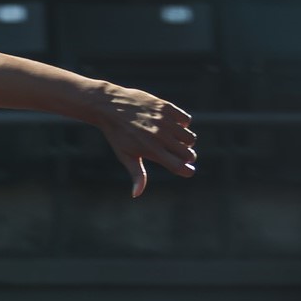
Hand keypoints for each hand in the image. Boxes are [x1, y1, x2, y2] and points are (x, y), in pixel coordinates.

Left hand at [96, 83, 197, 197]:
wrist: (111, 107)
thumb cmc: (118, 135)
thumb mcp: (125, 156)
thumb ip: (137, 174)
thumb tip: (136, 194)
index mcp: (151, 151)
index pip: (179, 166)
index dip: (186, 171)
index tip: (187, 170)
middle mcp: (160, 136)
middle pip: (188, 154)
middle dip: (188, 157)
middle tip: (180, 156)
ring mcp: (164, 121)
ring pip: (190, 138)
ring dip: (186, 142)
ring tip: (175, 141)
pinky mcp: (166, 108)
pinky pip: (186, 120)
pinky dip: (183, 125)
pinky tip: (172, 126)